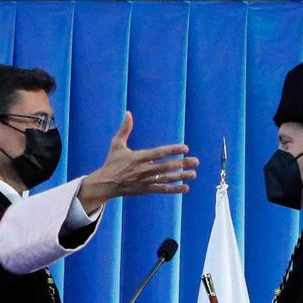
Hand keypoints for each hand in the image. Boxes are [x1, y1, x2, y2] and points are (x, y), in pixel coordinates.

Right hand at [76, 113, 197, 214]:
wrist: (105, 184)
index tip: (185, 148)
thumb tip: (128, 112)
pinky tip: (186, 187)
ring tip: (194, 173)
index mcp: (138, 158)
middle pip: (166, 167)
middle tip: (196, 161)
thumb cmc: (112, 163)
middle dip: (182, 163)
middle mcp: (143, 170)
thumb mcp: (116, 144)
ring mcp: (145, 181)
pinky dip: (174, 189)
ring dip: (181, 176)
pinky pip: (162, 190)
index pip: (158, 153)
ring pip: (166, 179)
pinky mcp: (146, 190)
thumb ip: (124, 129)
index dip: (172, 150)